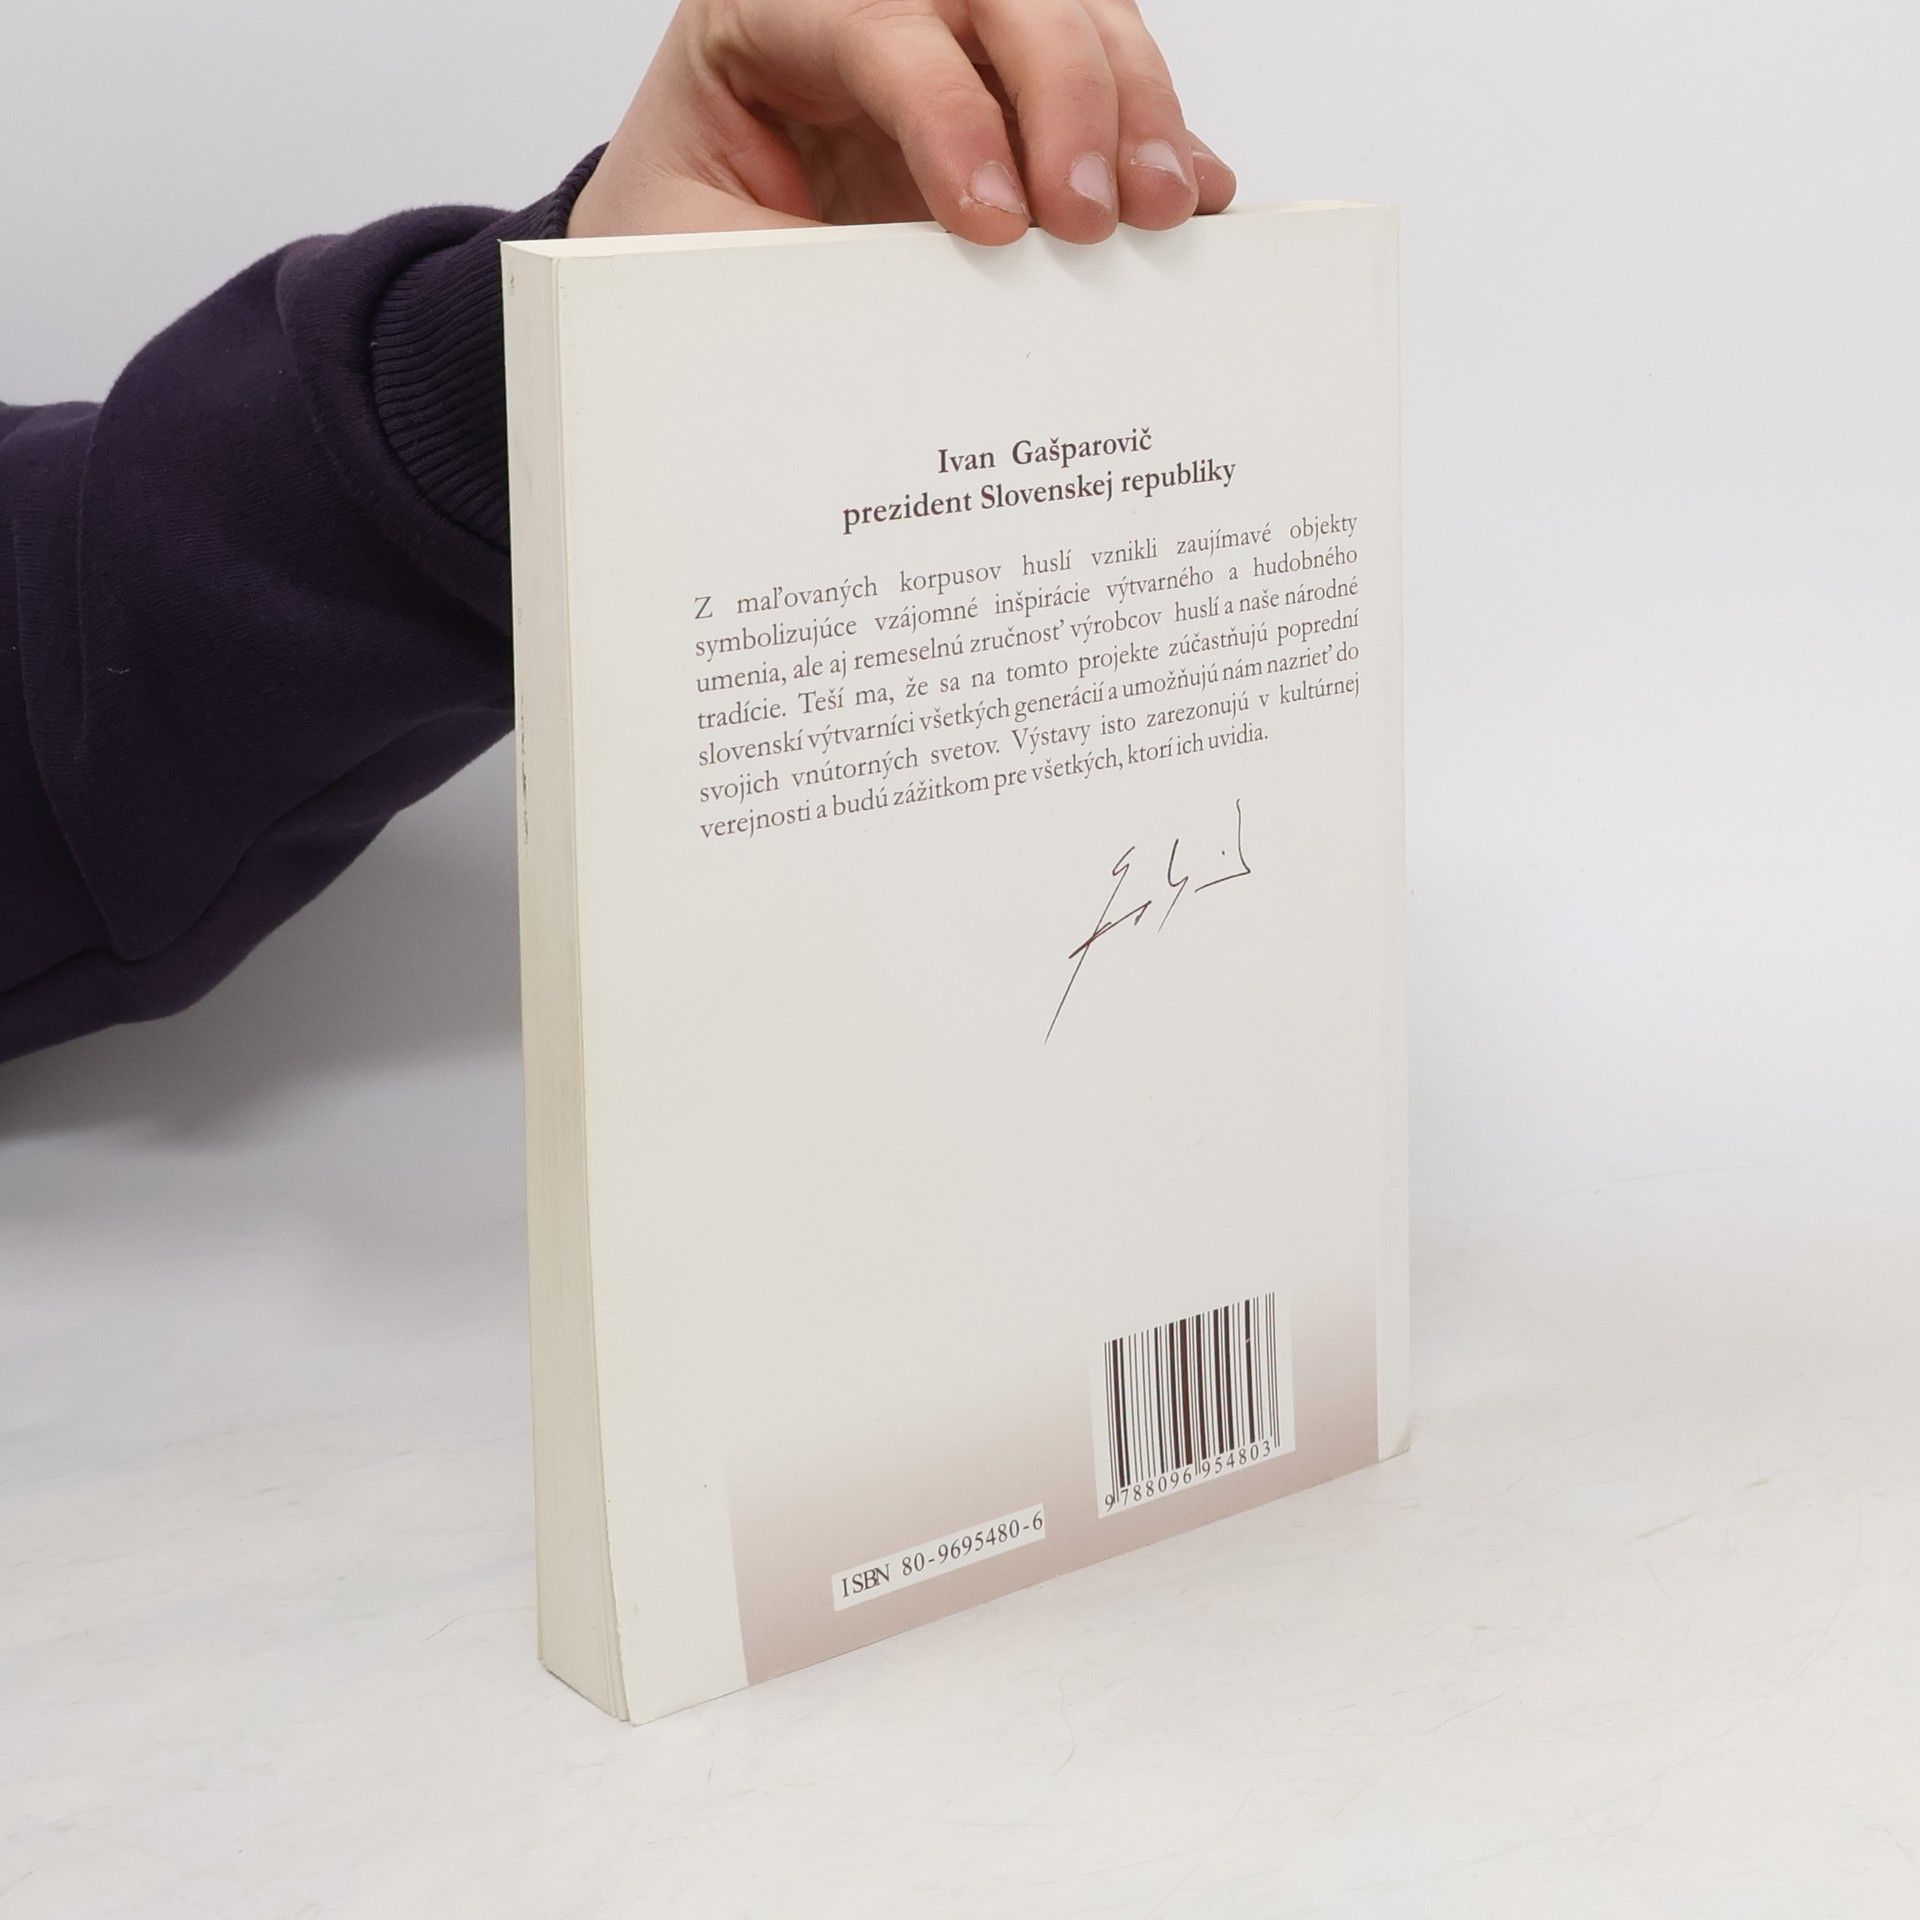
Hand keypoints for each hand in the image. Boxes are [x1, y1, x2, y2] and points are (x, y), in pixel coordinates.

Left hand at [568, 0, 1235, 245]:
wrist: (680, 264)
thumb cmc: (678, 242)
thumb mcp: (695, 257)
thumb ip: (792, 271)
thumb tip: (923, 327)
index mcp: (762, 14)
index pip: (873, 21)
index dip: (946, 112)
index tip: (992, 222)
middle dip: (1066, 96)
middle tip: (1095, 218)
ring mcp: (950, 41)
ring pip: (1070, 20)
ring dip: (1132, 110)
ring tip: (1163, 211)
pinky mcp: (1007, 99)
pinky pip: (1102, 86)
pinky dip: (1155, 137)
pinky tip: (1188, 196)